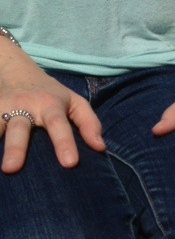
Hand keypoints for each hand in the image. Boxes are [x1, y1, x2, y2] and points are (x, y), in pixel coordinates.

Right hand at [0, 46, 103, 172]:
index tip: (70, 163)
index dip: (64, 143)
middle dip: (16, 148)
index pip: (58, 125)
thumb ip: (89, 123)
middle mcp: (24, 107)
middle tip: (12, 169)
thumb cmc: (52, 94)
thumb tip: (100, 148)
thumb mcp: (75, 102)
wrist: (16, 69)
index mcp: (50, 105)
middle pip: (19, 128)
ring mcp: (2, 109)